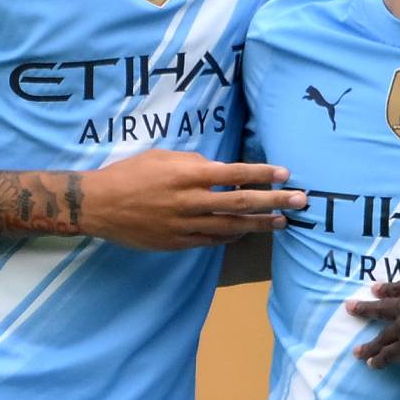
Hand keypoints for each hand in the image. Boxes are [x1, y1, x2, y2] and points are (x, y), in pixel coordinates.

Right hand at [77, 149, 305, 249]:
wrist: (98, 205)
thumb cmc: (129, 174)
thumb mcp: (161, 157)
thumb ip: (192, 162)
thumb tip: (216, 170)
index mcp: (187, 175)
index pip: (234, 173)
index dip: (262, 174)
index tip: (286, 174)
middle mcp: (190, 201)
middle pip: (241, 202)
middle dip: (274, 202)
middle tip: (300, 201)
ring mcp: (185, 225)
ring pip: (231, 226)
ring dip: (259, 224)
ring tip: (283, 223)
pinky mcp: (177, 243)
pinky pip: (211, 241)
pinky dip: (230, 237)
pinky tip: (246, 234)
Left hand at [346, 279, 399, 366]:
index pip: (397, 288)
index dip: (385, 289)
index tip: (374, 289)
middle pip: (381, 307)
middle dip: (363, 308)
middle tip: (350, 307)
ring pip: (381, 337)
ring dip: (368, 345)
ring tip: (357, 351)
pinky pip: (387, 355)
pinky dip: (377, 360)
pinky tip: (371, 364)